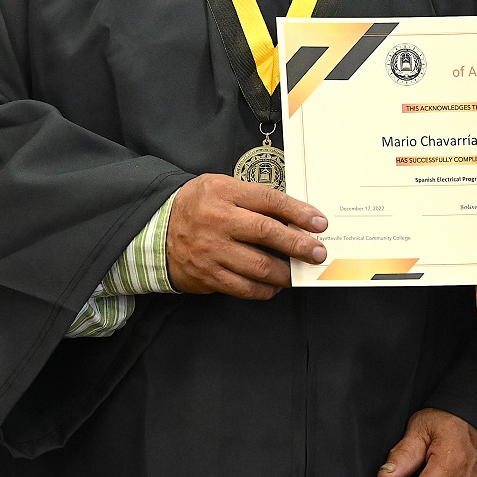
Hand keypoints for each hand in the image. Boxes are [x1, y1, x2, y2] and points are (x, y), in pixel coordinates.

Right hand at [164, 173, 327, 298]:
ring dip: (285, 272)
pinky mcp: (208, 275)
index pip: (269, 200)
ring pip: (259, 266)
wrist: (156, 231)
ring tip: (299, 272)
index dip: (298, 212)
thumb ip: (252, 198)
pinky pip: (244, 287)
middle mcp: (218, 221)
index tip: (320, 223)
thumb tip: (294, 214)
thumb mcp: (220, 187)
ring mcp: (212, 251)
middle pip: (267, 233)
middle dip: (299, 245)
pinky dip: (265, 289)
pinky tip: (275, 285)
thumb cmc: (197, 206)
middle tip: (318, 253)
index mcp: (224, 193)